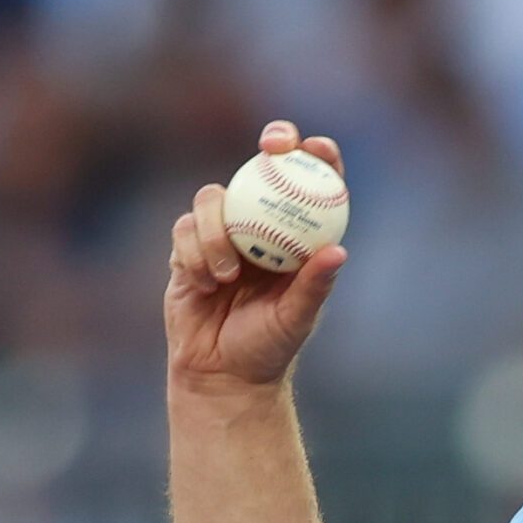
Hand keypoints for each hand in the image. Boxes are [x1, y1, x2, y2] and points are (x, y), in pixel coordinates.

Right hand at [164, 121, 348, 395]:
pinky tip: (207, 284)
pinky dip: (194, 254)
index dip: (315, 156)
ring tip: (228, 277)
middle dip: (271, 147)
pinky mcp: (187, 250)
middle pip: (262, 168)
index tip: (316, 147)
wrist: (222, 375)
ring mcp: (221, 235)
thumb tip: (337, 252)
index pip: (310, 185)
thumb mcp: (297, 319)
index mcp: (295, 239)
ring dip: (217, 232)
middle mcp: (260, 228)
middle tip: (271, 147)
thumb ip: (314, 286)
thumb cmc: (269, 348)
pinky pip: (184, 231)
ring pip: (213, 199)